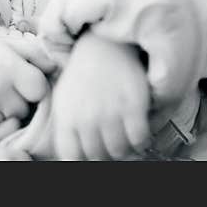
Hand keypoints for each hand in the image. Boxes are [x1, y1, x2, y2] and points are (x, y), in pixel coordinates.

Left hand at [52, 33, 150, 159]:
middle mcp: (86, 117)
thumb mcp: (65, 100)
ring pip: (120, 151)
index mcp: (66, 117)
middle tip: (111, 144)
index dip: (83, 160)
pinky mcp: (133, 105)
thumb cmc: (83, 77)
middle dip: (106, 154)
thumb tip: (73, 159)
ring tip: (125, 137)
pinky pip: (140, 139)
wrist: (103, 46)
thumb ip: (68, 130)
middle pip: (98, 156)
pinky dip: (141, 140)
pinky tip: (138, 130)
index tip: (91, 155)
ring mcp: (110, 112)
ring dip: (125, 149)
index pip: (71, 156)